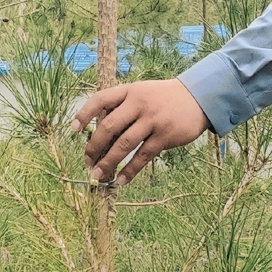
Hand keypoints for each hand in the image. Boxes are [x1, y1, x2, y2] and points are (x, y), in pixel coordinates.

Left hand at [72, 79, 209, 185]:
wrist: (198, 97)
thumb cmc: (163, 98)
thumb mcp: (142, 93)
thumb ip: (123, 107)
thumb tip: (99, 132)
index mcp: (129, 91)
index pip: (100, 99)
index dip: (84, 114)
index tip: (73, 129)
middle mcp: (139, 103)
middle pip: (109, 126)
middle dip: (94, 146)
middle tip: (87, 161)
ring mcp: (152, 120)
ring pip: (124, 144)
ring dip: (109, 162)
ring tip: (98, 176)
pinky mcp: (165, 136)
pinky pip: (143, 156)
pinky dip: (130, 170)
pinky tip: (121, 180)